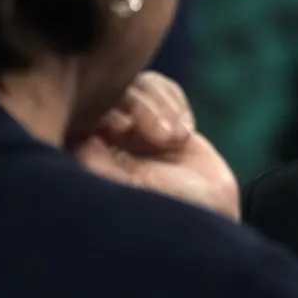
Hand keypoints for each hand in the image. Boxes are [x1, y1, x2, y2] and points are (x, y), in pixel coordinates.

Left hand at [73, 72, 240, 220]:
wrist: (213, 211)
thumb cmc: (169, 210)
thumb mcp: (133, 190)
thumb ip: (101, 165)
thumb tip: (83, 137)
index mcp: (89, 158)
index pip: (84, 114)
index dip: (104, 113)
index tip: (123, 129)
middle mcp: (107, 138)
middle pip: (114, 93)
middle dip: (141, 108)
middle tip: (161, 136)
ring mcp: (136, 127)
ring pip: (141, 87)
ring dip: (162, 108)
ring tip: (176, 138)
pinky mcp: (163, 118)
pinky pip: (164, 90)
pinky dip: (176, 106)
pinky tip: (185, 134)